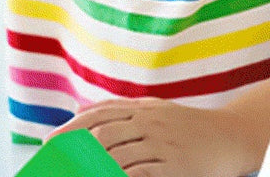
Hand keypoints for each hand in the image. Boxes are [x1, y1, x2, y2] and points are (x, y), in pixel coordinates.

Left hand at [48, 97, 255, 176]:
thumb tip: (78, 109)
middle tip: (57, 163)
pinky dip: (122, 176)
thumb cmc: (184, 124)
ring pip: (119, 154)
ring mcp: (161, 143)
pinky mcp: (176, 164)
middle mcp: (146, 122)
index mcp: (138, 108)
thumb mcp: (151, 108)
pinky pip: (142, 171)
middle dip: (75, 149)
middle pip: (102, 135)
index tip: (49, 142)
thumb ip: (117, 109)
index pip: (96, 116)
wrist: (228, 135)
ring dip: (94, 166)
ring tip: (76, 173)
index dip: (70, 129)